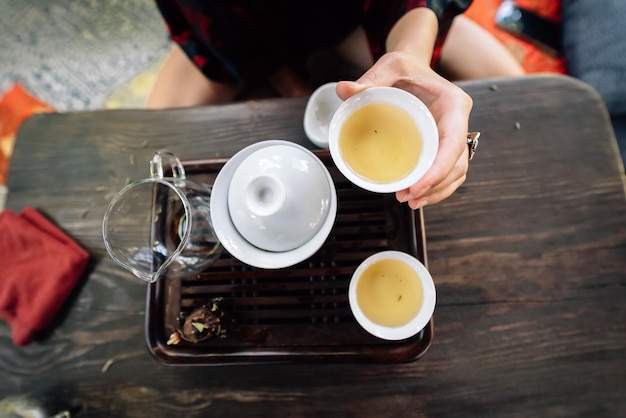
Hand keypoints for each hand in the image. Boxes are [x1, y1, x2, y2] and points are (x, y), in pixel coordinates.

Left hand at [336, 51, 473, 208]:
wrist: (411, 66)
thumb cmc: (405, 66)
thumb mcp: (388, 67)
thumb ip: (368, 80)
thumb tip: (342, 90)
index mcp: (453, 104)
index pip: (454, 143)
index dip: (439, 170)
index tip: (417, 187)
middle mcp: (458, 122)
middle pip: (457, 163)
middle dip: (435, 186)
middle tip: (407, 197)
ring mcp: (452, 135)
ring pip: (456, 172)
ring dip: (436, 191)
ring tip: (409, 201)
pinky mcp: (443, 145)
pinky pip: (446, 171)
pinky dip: (435, 187)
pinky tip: (416, 196)